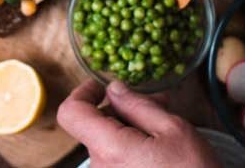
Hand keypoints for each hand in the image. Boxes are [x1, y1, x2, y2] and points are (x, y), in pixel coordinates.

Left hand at [57, 80, 219, 167]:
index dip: (82, 92)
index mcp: (109, 148)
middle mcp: (100, 167)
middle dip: (119, 108)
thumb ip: (138, 106)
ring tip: (163, 122)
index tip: (102, 85)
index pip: (70, 113)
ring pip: (106, 141)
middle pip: (93, 125)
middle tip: (154, 101)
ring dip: (129, 126)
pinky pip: (115, 158)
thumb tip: (114, 88)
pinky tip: (158, 143)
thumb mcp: (174, 130)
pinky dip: (131, 145)